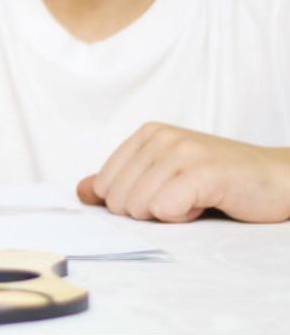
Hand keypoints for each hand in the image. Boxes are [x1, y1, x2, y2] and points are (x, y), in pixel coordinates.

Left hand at [76, 122, 289, 222]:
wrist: (278, 180)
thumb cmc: (221, 182)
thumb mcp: (165, 177)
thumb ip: (122, 182)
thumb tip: (81, 191)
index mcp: (146, 134)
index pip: (103, 185)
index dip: (133, 203)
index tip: (167, 194)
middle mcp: (159, 137)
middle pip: (117, 199)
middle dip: (149, 211)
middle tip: (184, 198)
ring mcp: (181, 151)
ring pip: (138, 206)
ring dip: (170, 215)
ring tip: (198, 199)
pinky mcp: (202, 171)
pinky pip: (164, 209)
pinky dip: (183, 217)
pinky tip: (205, 203)